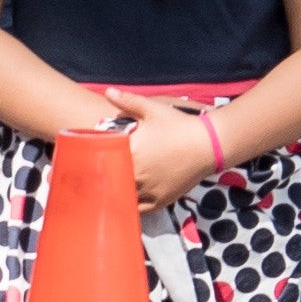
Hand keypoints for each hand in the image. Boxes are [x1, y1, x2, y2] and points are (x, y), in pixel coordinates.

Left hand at [105, 97, 224, 203]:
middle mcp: (136, 175)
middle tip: (97, 174)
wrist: (208, 144)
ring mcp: (148, 190)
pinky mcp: (160, 201)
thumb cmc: (179, 125)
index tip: (92, 157)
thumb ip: (127, 101)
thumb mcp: (152, 109)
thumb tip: (108, 91)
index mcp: (130, 152)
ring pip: (122, 197)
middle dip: (104, 176)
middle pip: (110, 181)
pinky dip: (131, 206)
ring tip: (111, 187)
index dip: (95, 160)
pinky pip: (138, 209)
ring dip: (116, 192)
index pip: (102, 160)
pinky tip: (126, 200)